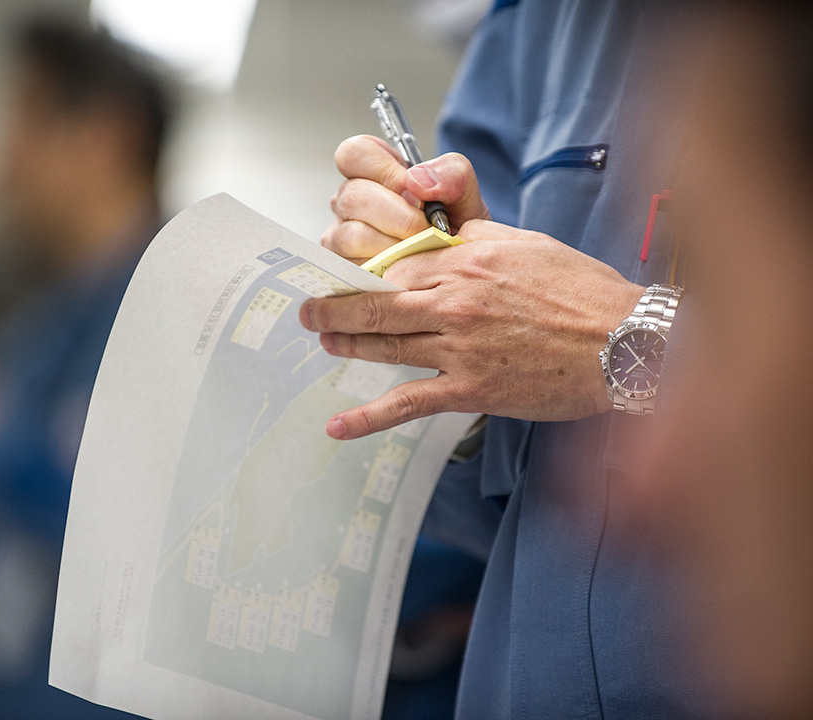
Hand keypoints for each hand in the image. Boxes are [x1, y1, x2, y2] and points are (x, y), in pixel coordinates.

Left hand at [300, 220, 644, 438]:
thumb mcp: (529, 244)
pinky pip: (408, 402)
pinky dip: (368, 416)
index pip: (399, 265)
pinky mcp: (471, 389)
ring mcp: (460, 347)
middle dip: (336, 305)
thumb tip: (446, 235)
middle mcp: (455, 301)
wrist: (625, 342)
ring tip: (321, 340)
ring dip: (345, 343)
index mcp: (468, 261)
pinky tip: (338, 425)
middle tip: (308, 307)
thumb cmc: (584, 292)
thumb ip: (480, 236)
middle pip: (378, 302)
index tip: (346, 276)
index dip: (367, 272)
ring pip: (385, 344)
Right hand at [322, 135, 490, 261]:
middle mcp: (348, 202)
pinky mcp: (346, 271)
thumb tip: (417, 181)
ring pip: (353, 235)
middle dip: (399, 216)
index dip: (384, 170)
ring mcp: (341, 237)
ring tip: (419, 249)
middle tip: (426, 228)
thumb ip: (452, 174)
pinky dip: (389, 269)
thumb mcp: (464, 193)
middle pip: (354, 196)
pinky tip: (408, 266)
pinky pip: (358, 268)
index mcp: (371, 172)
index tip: (414, 191)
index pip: (353, 153)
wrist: (459, 267)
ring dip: (395, 245)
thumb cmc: (453, 226)